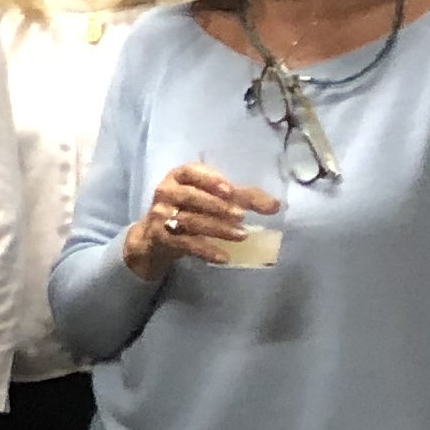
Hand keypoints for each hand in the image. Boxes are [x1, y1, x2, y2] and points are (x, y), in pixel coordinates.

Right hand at [123, 161, 278, 281]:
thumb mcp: (212, 198)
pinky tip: (223, 257)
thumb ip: (242, 198)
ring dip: (217, 229)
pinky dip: (205, 250)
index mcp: (179, 176)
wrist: (154, 236)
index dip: (210, 179)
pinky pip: (185, 243)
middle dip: (217, 206)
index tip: (230, 190)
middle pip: (190, 197)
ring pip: (189, 221)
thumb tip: (275, 205)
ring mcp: (160, 215)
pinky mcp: (160, 237)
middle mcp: (166, 192)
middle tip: (241, 216)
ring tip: (241, 236)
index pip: (191, 172)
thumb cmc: (190, 209)